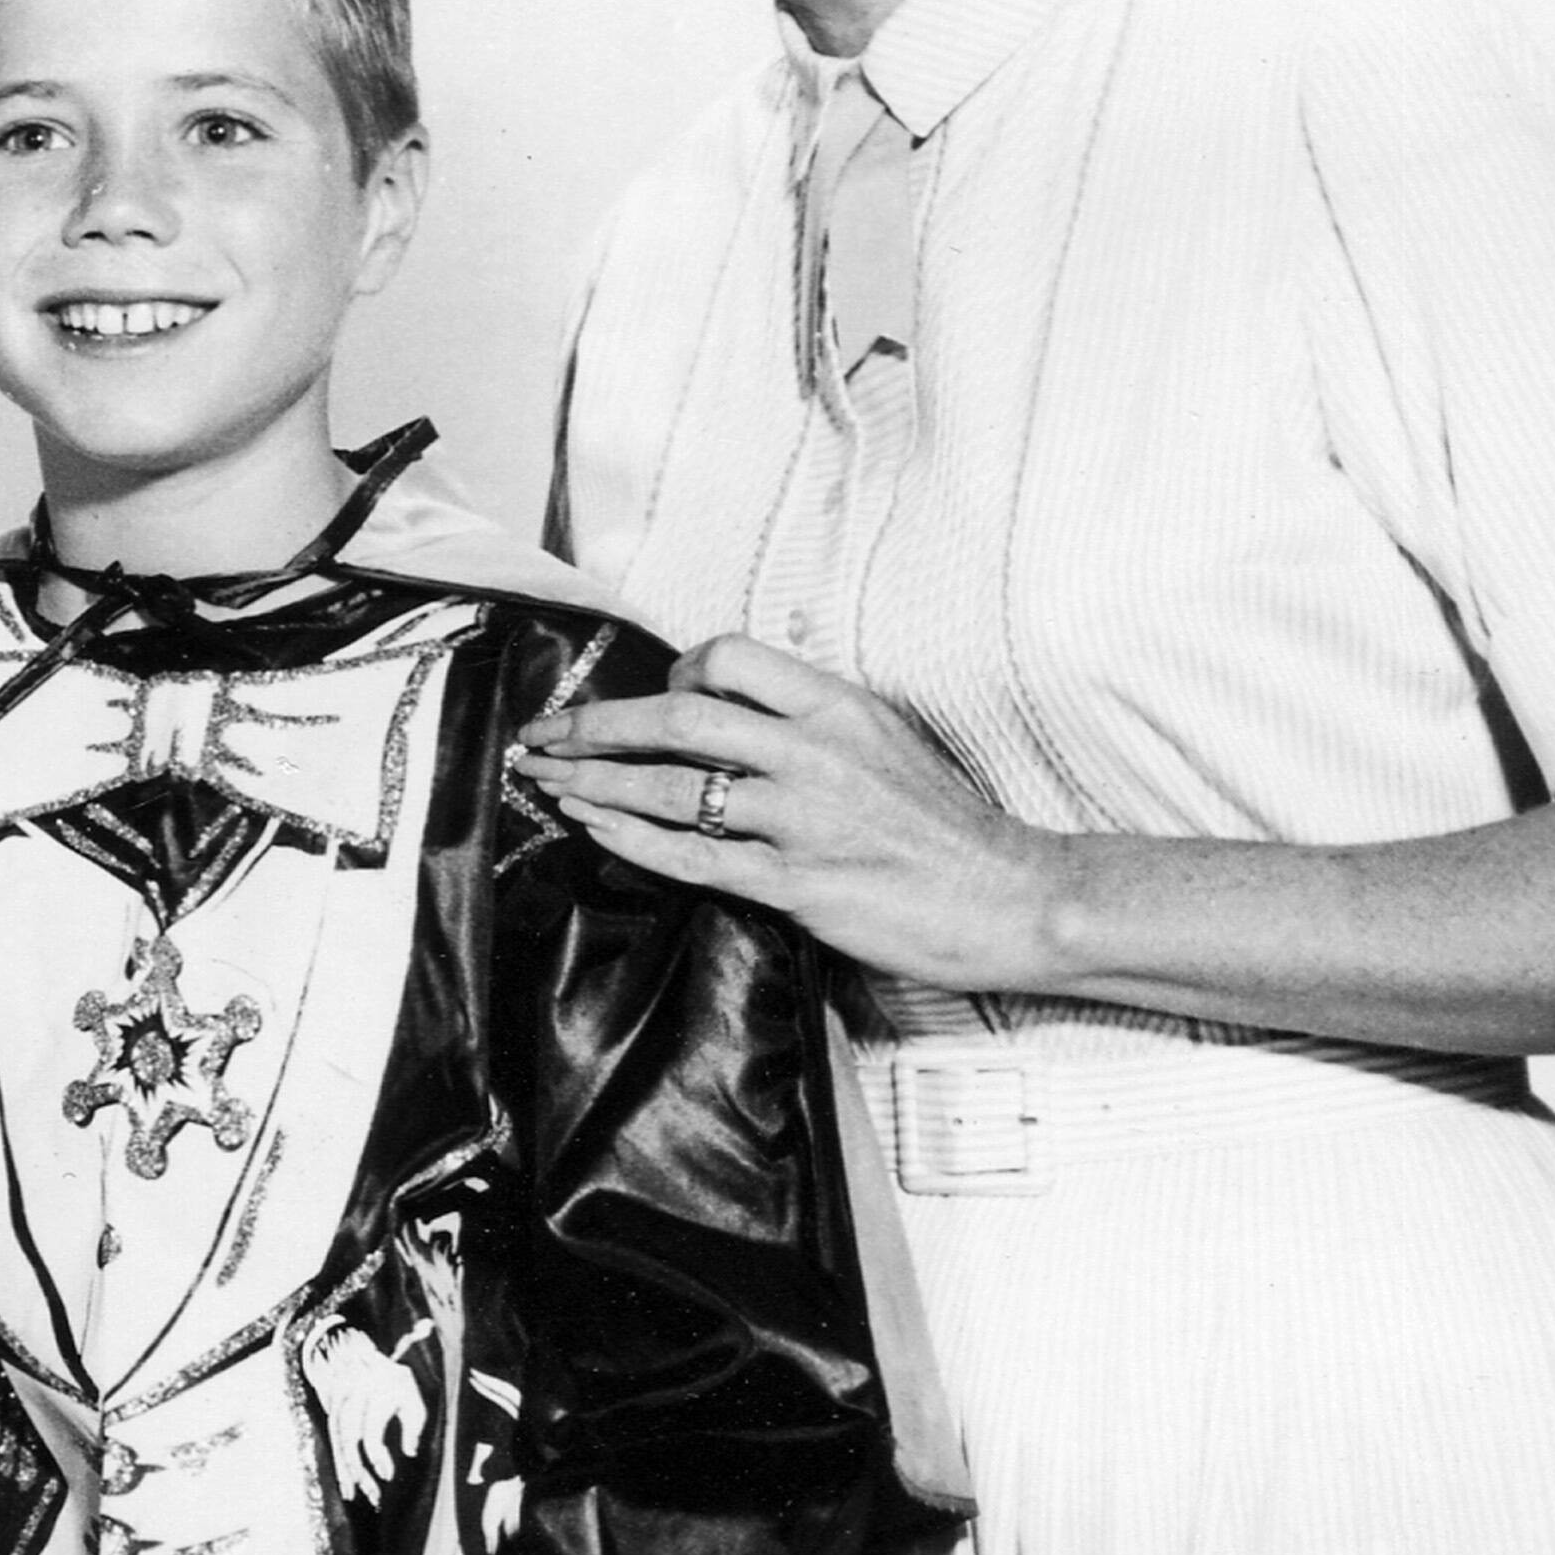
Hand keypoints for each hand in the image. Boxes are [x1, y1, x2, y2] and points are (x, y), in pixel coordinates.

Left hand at [514, 638, 1060, 988]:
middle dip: (596, 724)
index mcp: (838, 707)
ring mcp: (804, 819)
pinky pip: (693, 858)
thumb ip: (815, 726)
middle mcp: (816, 752)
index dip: (672, 674)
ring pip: (673, 788)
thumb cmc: (946, 828)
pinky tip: (593, 829)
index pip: (730, 658)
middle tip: (545, 734)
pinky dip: (631, 840)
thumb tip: (740, 716)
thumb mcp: (885, 744)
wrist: (1009, 896)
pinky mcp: (798, 884)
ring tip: (547, 780)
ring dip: (595, 783)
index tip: (645, 702)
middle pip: (680, 716)